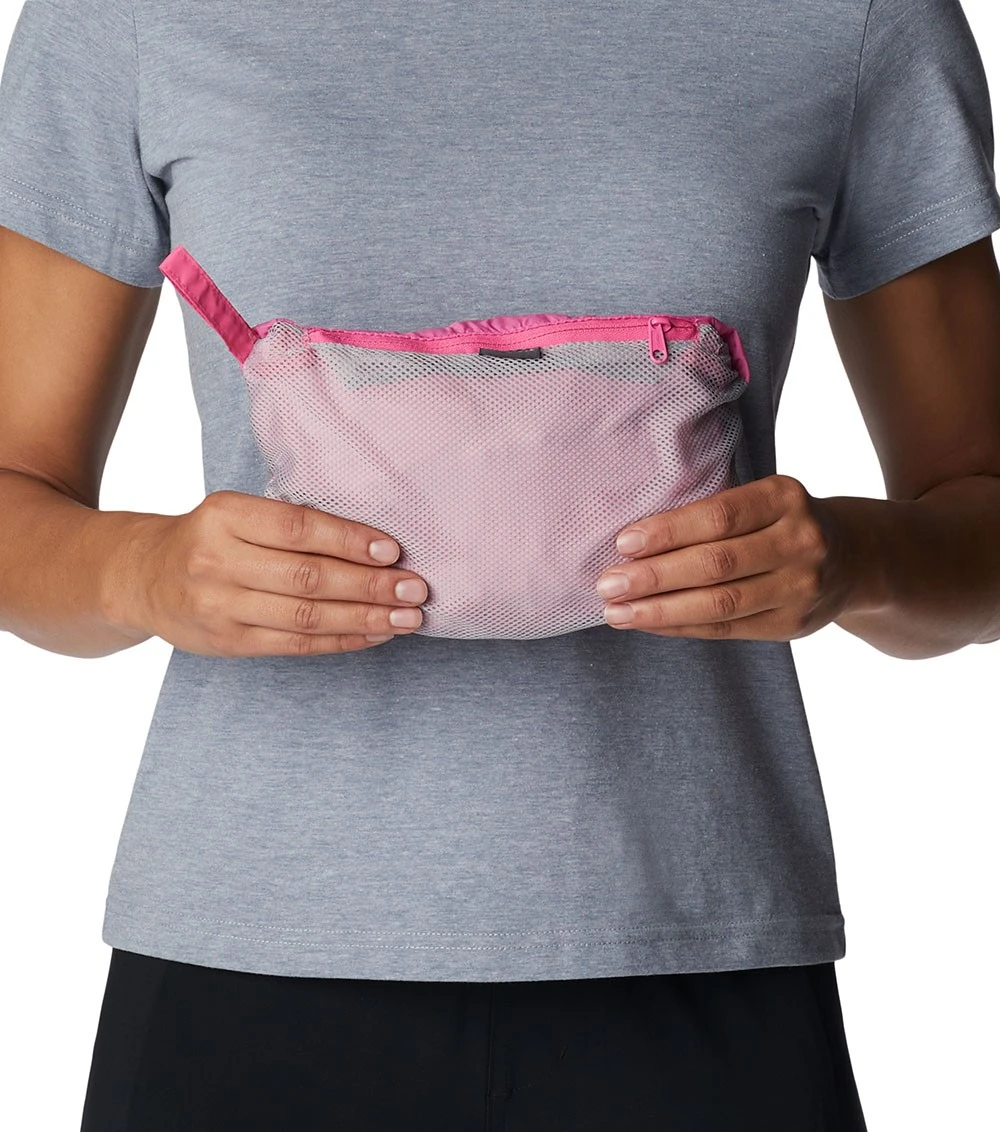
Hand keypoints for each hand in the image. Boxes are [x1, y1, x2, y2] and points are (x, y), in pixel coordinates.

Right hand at [105, 491, 427, 655]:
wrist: (143, 577)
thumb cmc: (209, 537)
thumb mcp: (236, 513)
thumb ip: (290, 523)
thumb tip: (373, 542)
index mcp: (223, 515)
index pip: (298, 528)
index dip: (349, 540)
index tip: (393, 549)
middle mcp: (217, 561)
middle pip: (308, 577)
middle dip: (370, 585)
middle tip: (415, 588)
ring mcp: (220, 606)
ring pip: (305, 617)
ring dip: (364, 618)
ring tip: (406, 617)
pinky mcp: (227, 642)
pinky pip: (295, 644)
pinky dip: (341, 640)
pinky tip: (374, 634)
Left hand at [595, 474, 860, 639]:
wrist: (853, 558)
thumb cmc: (779, 521)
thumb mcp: (761, 499)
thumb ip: (713, 513)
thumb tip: (632, 541)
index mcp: (786, 497)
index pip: (719, 516)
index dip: (668, 531)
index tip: (623, 543)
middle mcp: (801, 541)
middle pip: (717, 564)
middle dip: (654, 577)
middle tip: (607, 584)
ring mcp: (801, 587)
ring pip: (720, 604)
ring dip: (661, 611)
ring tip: (617, 612)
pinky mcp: (792, 625)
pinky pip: (726, 629)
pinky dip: (681, 627)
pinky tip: (648, 623)